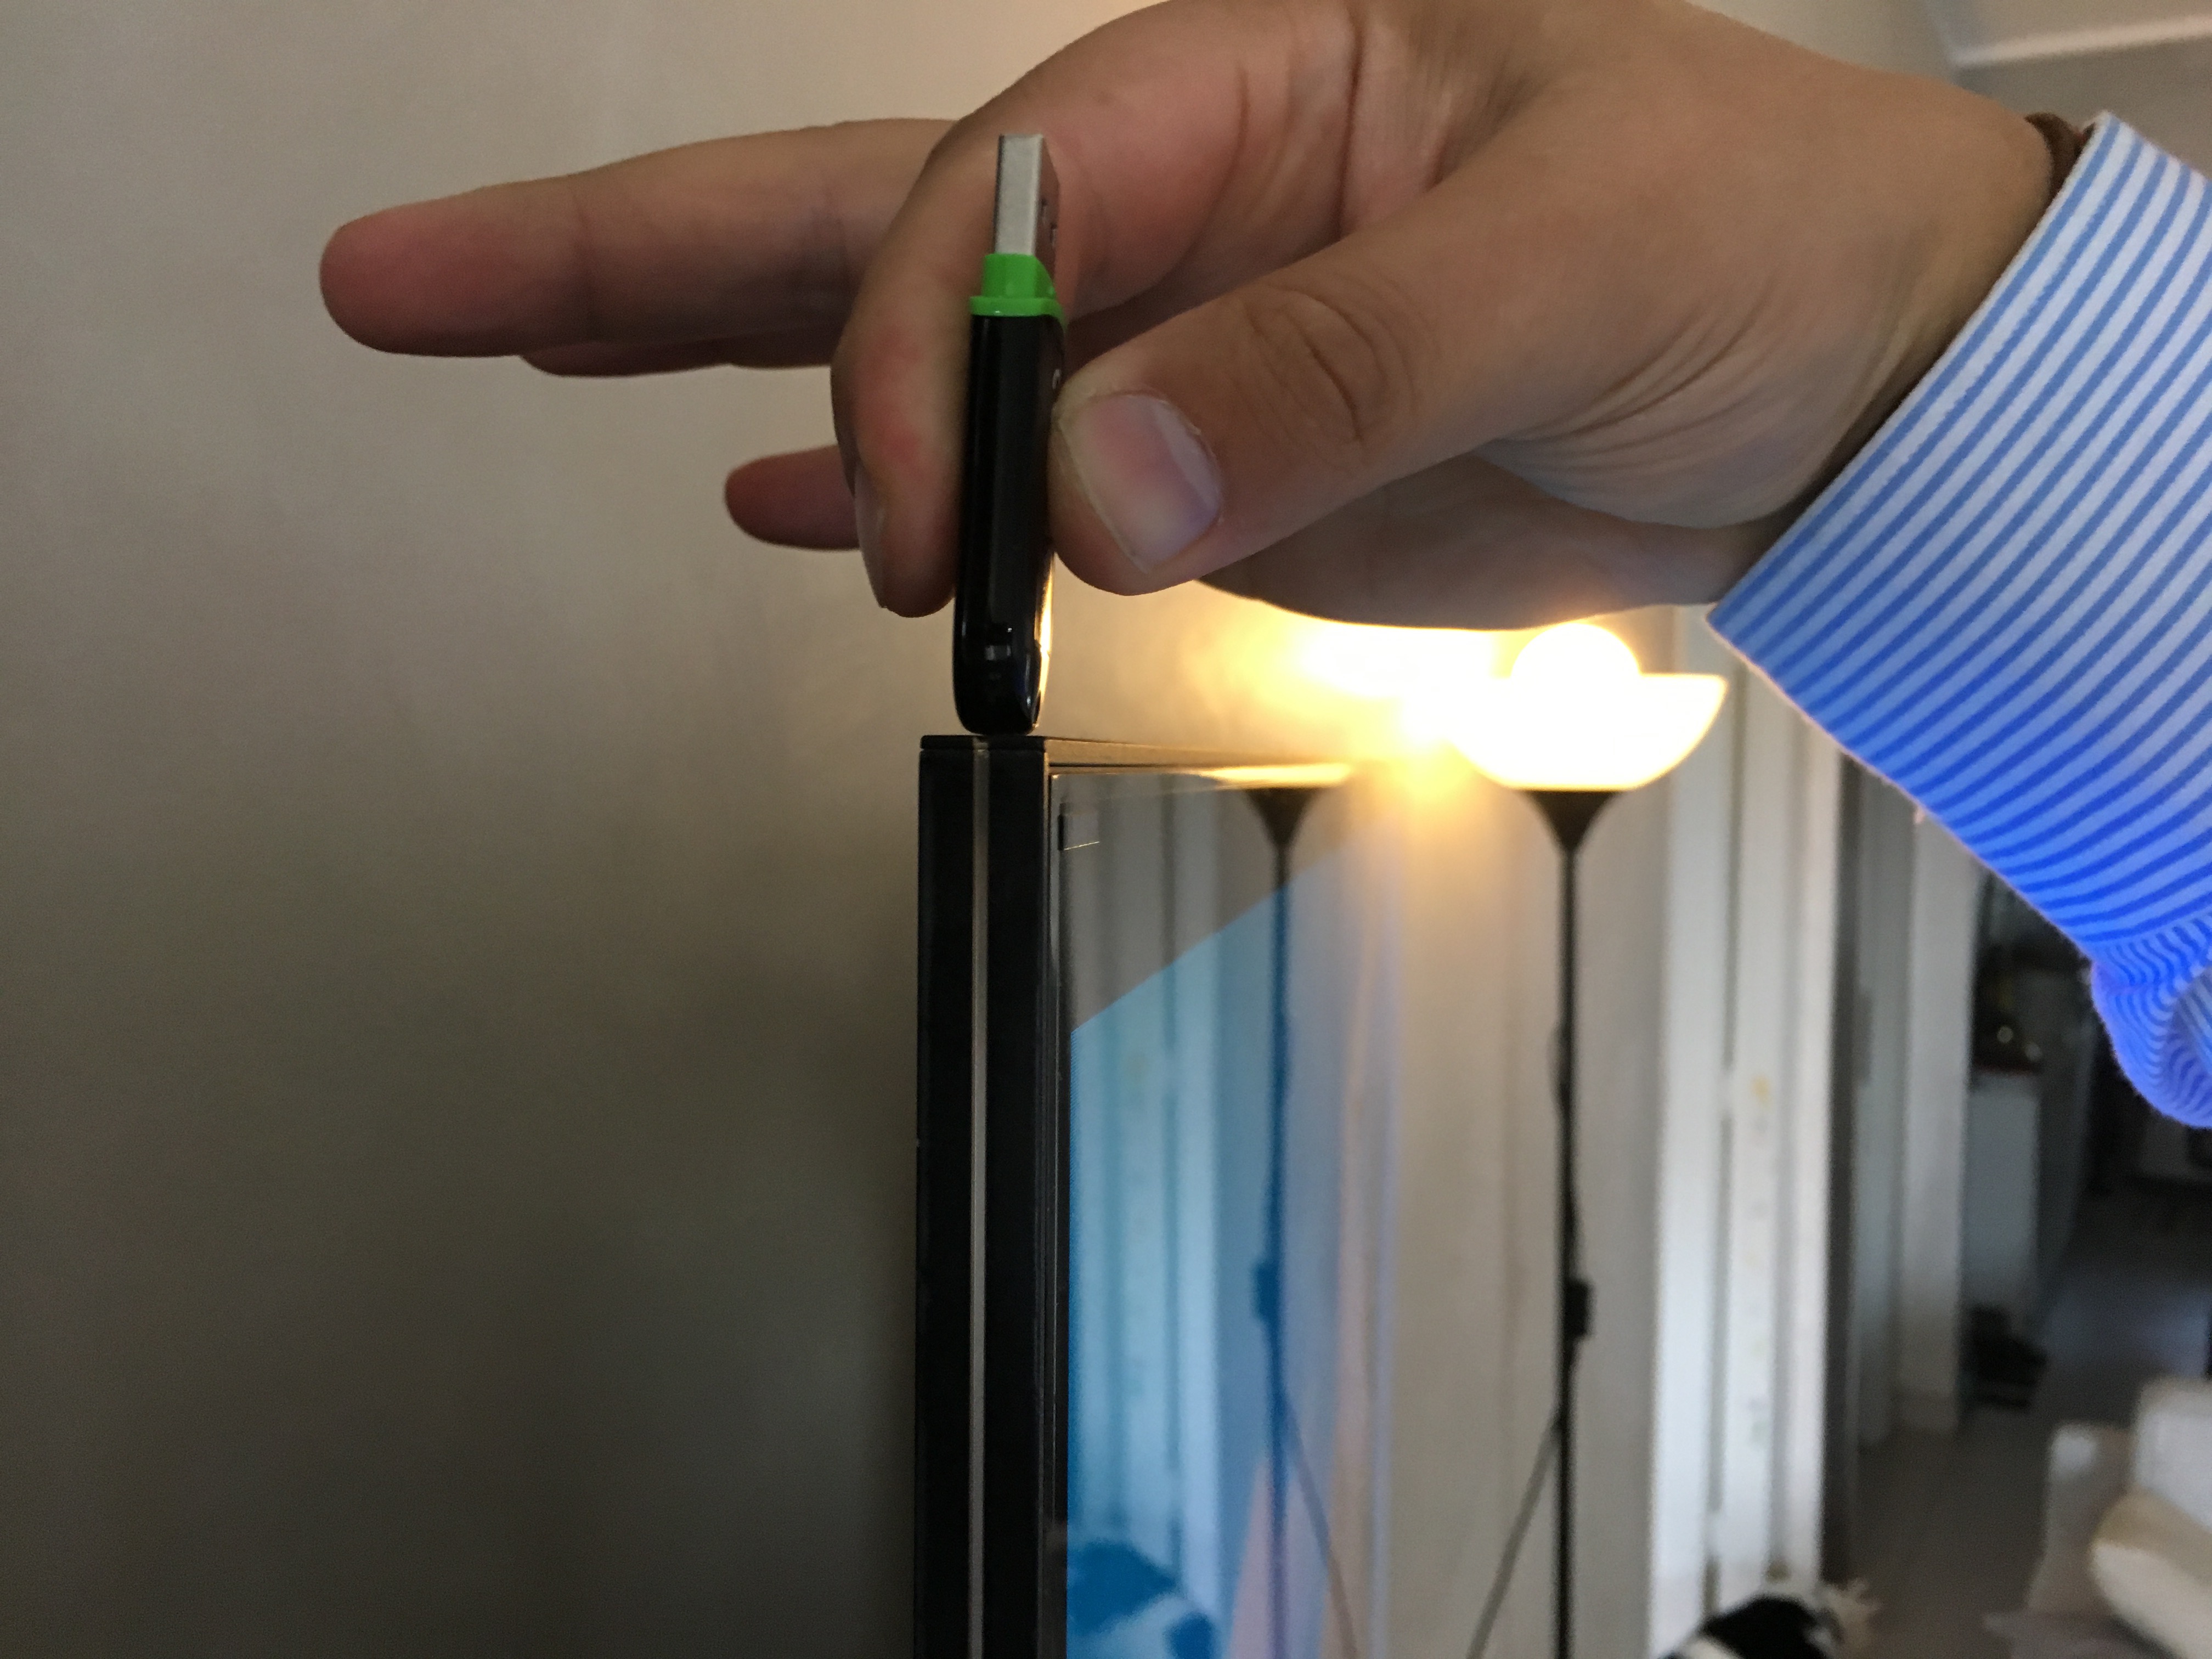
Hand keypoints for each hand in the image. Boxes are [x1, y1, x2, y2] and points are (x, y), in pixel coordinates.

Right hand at [321, 0, 2049, 626]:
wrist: (1830, 379)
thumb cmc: (1743, 235)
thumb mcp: (1560, 264)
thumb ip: (1329, 370)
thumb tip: (1101, 486)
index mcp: (1240, 86)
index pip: (987, 203)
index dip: (912, 359)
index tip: (925, 520)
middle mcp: (1172, 202)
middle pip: (850, 216)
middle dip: (627, 251)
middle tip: (409, 279)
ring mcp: (1168, 341)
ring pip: (892, 345)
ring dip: (703, 366)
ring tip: (516, 345)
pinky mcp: (1202, 461)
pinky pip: (1003, 471)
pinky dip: (889, 496)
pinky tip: (787, 517)